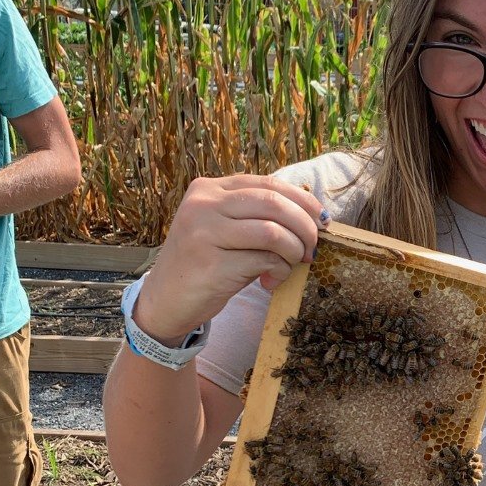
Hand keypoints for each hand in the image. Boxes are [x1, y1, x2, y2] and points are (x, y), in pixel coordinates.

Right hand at [132, 175, 326, 342]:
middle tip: (313, 248)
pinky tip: (270, 282)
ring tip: (292, 265)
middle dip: (305, 226)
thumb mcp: (222, 229)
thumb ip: (254, 216)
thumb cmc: (203, 265)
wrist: (165, 301)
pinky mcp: (212, 264)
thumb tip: (310, 217)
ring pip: (273, 231)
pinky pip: (264, 260)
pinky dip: (279, 272)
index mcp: (208, 189)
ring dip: (294, 251)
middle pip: (274, 203)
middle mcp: (203, 205)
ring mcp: (204, 233)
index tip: (321, 219)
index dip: (302, 201)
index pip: (268, 184)